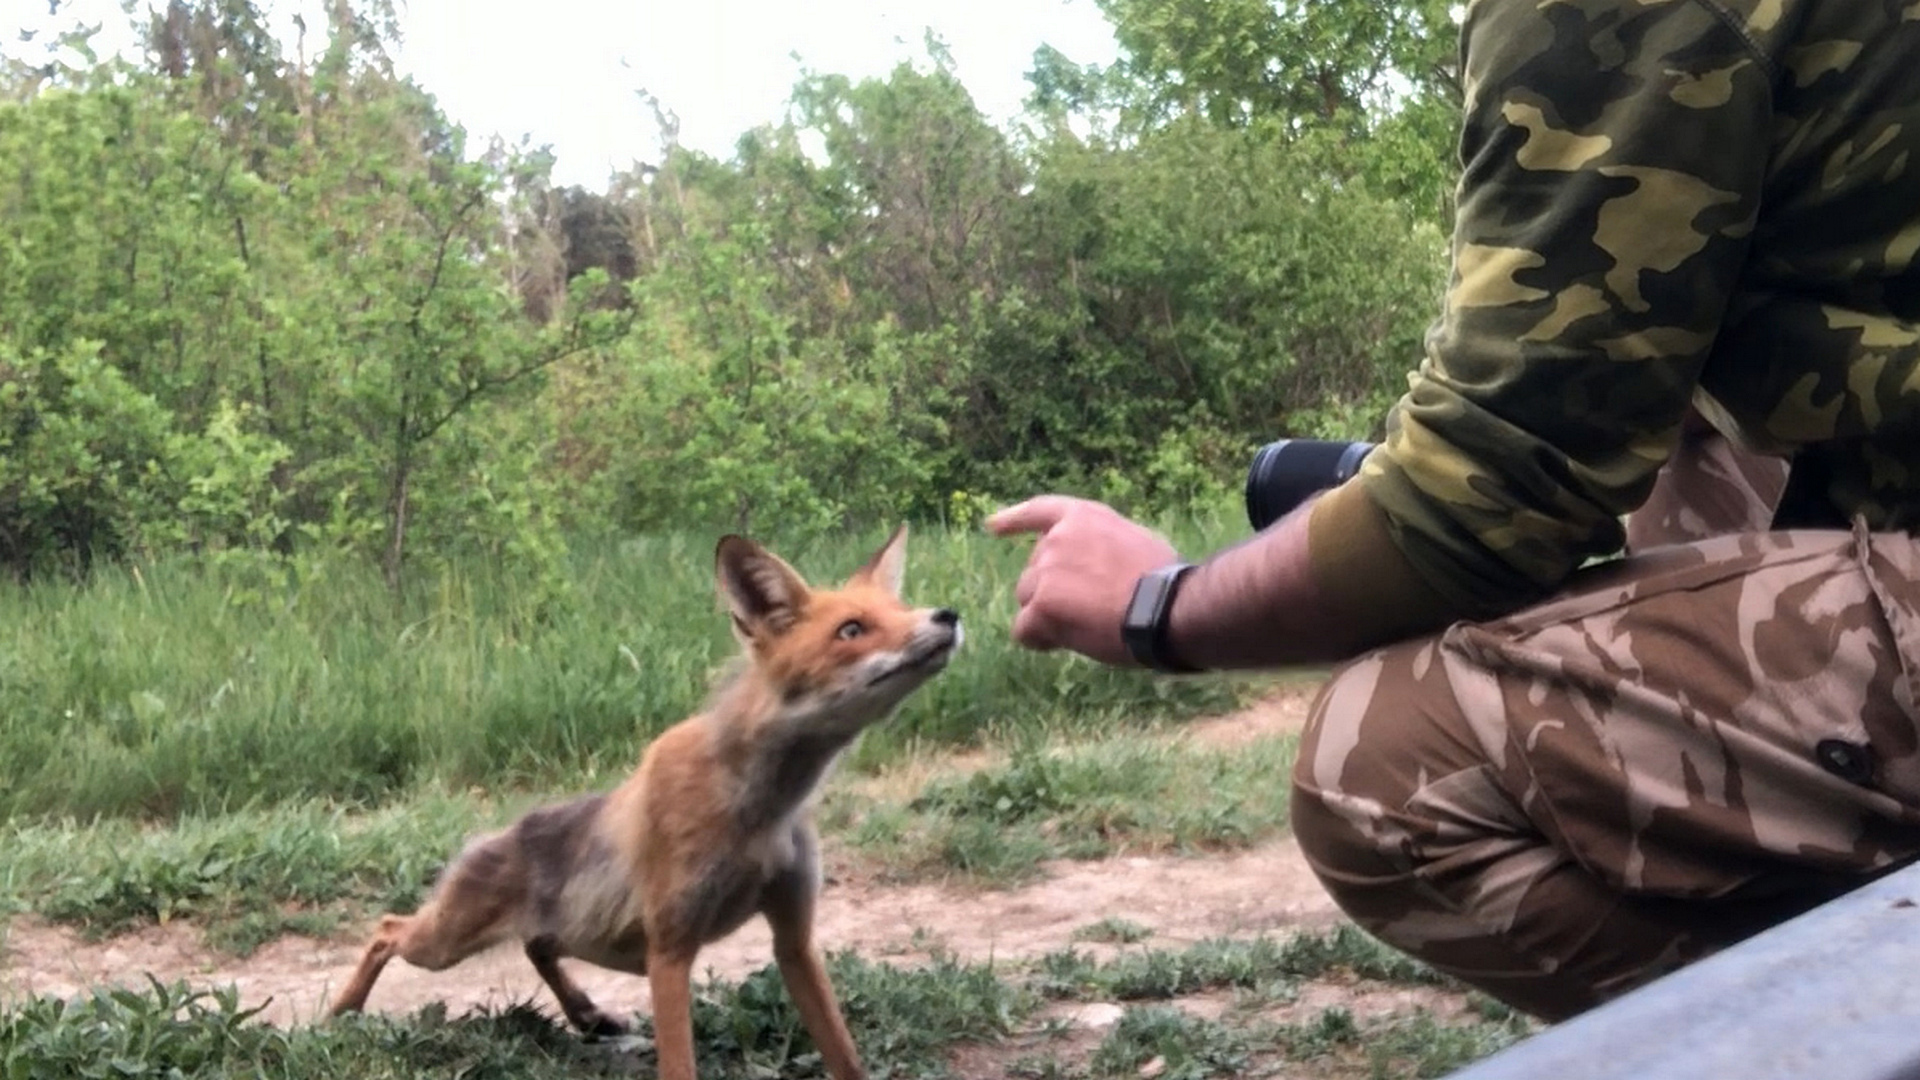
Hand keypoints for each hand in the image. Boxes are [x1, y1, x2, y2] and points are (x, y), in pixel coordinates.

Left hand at [986, 495, 1180, 665]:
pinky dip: (1042, 640)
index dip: (1013, 520)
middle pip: (1032, 574)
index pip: (1039, 511)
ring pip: (1028, 603)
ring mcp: (1046, 569)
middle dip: (1052, 594)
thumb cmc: (1165, 583)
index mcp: (1083, 517)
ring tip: (1089, 624)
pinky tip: (1071, 640)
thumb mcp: (1135, 541)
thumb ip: (1103, 546)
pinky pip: (1024, 631)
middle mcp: (1057, 538)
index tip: (991, 527)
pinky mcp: (1040, 603)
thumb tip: (1096, 563)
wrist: (1166, 608)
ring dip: (1049, 617)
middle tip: (1092, 610)